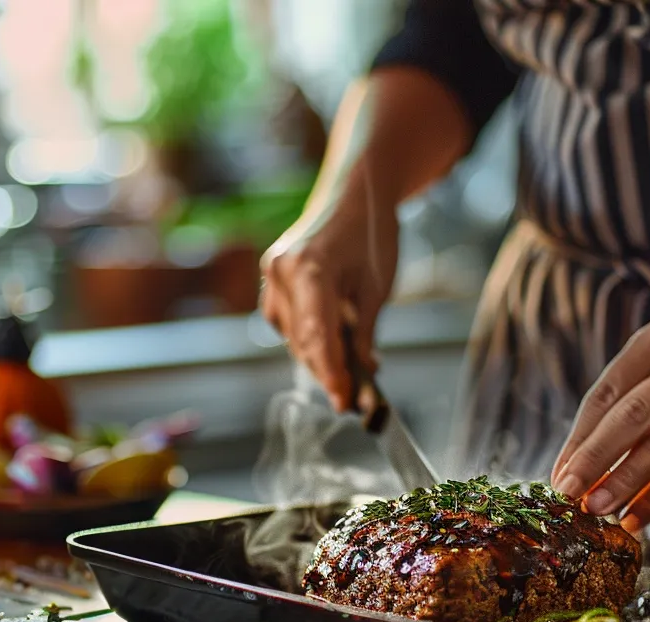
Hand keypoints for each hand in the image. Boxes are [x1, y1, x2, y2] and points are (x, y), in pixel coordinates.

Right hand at [260, 185, 398, 412]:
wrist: (354, 191)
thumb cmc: (371, 232)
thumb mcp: (378, 286)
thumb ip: (364, 332)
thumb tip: (361, 373)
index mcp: (310, 269)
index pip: (318, 337)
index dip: (331, 375)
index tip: (344, 402)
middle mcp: (282, 272)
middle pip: (302, 341)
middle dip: (326, 372)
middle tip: (352, 398)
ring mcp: (272, 276)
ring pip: (293, 336)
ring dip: (318, 358)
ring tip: (348, 376)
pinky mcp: (272, 280)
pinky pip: (287, 323)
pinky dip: (308, 339)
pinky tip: (331, 348)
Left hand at [551, 303, 649, 531]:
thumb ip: (634, 392)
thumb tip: (585, 456)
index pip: (605, 395)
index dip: (578, 438)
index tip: (559, 472)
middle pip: (627, 418)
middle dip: (591, 460)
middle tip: (565, 493)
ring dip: (623, 482)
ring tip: (595, 508)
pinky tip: (636, 516)